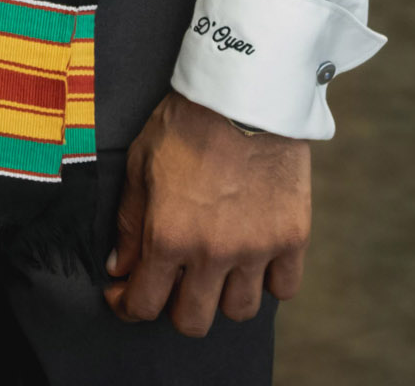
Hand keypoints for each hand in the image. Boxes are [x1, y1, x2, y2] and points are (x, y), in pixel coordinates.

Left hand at [104, 89, 307, 336]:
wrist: (243, 93)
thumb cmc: (184, 123)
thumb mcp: (140, 166)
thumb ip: (130, 223)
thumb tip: (121, 267)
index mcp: (168, 236)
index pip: (143, 304)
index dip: (127, 306)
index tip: (124, 295)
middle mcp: (213, 253)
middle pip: (193, 321)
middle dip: (175, 308)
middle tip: (172, 284)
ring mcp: (257, 249)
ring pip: (240, 311)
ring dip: (223, 297)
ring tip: (216, 271)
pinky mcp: (293, 237)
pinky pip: (284, 289)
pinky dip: (268, 282)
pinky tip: (253, 262)